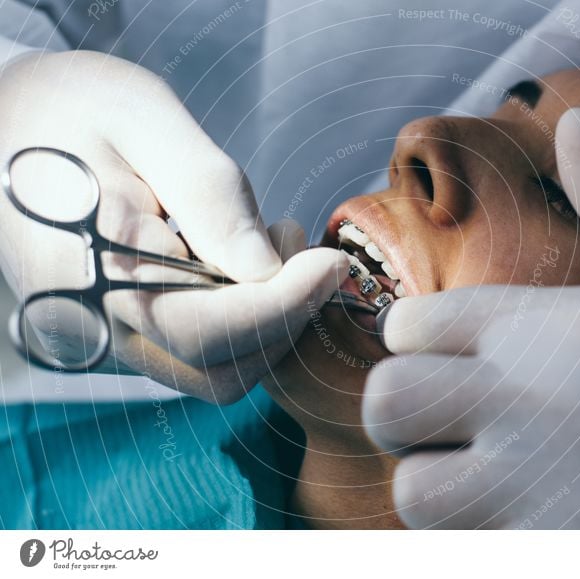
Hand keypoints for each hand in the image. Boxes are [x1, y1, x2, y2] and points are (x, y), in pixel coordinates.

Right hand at [0, 50, 347, 402]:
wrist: (13, 119)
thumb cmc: (75, 107)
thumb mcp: (146, 121)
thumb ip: (210, 197)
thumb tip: (268, 271)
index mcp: (85, 272)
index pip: (206, 333)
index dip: (286, 305)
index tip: (331, 262)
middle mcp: (93, 326)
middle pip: (220, 369)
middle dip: (282, 314)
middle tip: (294, 241)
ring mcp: (108, 335)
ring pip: (217, 367)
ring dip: (267, 315)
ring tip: (268, 238)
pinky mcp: (126, 330)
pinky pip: (201, 349)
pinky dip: (243, 314)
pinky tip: (239, 255)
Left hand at [363, 108, 579, 527]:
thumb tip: (577, 123)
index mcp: (550, 327)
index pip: (407, 325)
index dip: (415, 343)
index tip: (447, 358)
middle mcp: (529, 402)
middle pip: (388, 403)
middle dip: (403, 414)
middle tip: (445, 422)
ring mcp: (536, 489)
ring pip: (414, 490)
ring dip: (438, 486)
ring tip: (488, 480)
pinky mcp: (550, 553)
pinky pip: (459, 552)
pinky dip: (475, 537)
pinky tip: (528, 520)